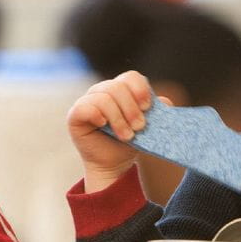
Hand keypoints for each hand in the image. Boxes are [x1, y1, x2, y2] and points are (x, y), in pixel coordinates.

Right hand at [67, 71, 159, 192]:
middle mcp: (102, 91)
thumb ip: (158, 112)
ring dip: (118, 119)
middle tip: (140, 127)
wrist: (113, 164)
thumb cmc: (129, 142)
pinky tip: (104, 126)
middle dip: (131, 109)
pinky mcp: (75, 115)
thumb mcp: (148, 126)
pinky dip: (98, 116)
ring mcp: (87, 102)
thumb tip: (166, 103)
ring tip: (127, 136)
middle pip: (117, 87)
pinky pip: (85, 108)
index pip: (130, 77)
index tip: (148, 108)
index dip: (141, 90)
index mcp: (120, 89)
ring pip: (104, 98)